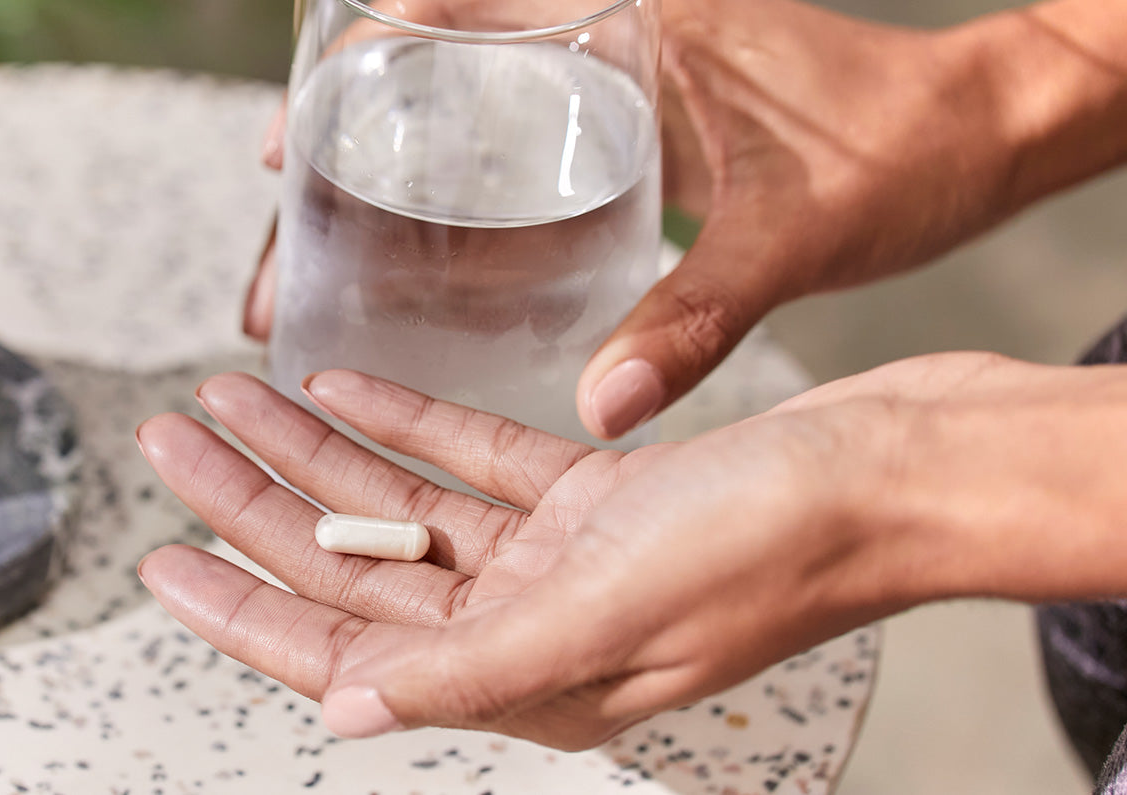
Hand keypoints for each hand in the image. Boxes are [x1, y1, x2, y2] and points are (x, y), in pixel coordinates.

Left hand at [136, 367, 910, 748]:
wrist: (885, 476)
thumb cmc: (773, 549)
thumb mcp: (612, 616)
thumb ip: (476, 669)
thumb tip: (351, 712)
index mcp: (529, 678)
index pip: (348, 652)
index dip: (246, 609)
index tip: (162, 563)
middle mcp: (533, 624)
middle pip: (360, 566)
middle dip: (259, 505)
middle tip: (174, 443)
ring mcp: (563, 556)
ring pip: (407, 503)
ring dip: (321, 451)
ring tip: (235, 395)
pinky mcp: (595, 494)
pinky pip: (477, 456)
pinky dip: (410, 421)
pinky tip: (346, 383)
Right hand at [246, 0, 1032, 435]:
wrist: (970, 137)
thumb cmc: (899, 150)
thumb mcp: (796, 230)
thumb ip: (706, 310)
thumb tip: (606, 404)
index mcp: (629, 25)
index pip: (453, 13)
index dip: (353, 71)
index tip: (288, 141)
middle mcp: (602, 51)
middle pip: (431, 94)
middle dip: (346, 171)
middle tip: (289, 252)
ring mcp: (609, 98)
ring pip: (462, 136)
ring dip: (390, 201)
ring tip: (328, 280)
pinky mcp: (628, 142)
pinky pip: (514, 168)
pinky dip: (459, 218)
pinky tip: (428, 283)